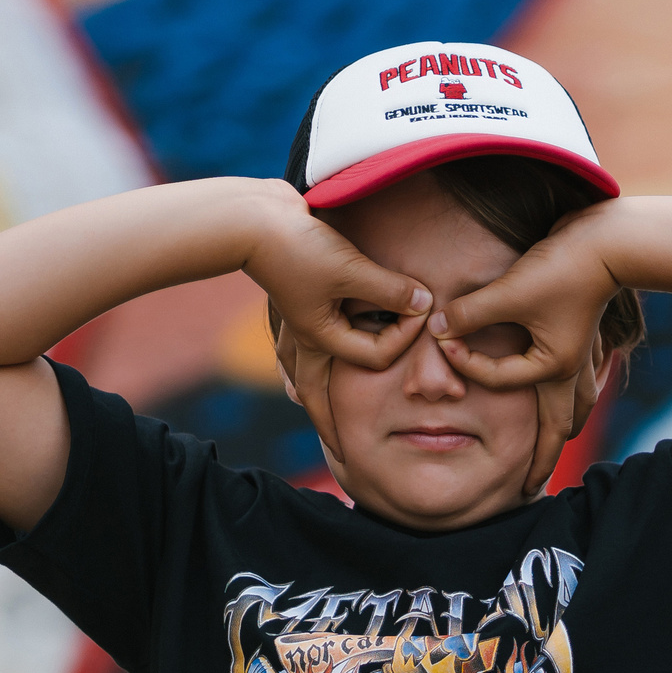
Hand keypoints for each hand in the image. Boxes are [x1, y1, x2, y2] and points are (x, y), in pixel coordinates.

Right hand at [247, 183, 430, 465]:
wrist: (247, 216)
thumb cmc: (297, 245)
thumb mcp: (352, 269)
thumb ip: (392, 290)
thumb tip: (425, 303)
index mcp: (320, 339)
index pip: (377, 354)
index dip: (405, 334)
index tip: (422, 306)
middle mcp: (302, 340)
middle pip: (316, 396)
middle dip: (330, 426)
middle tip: (341, 456)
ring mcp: (289, 324)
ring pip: (297, 371)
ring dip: (309, 395)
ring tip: (315, 417)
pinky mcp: (284, 304)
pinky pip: (288, 346)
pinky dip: (292, 365)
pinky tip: (291, 377)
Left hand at [430, 203, 619, 491]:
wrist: (609, 243)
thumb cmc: (561, 269)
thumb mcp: (509, 292)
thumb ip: (469, 313)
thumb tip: (435, 326)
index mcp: (553, 368)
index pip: (499, 379)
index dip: (465, 362)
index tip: (441, 338)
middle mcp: (571, 370)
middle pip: (559, 428)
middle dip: (544, 459)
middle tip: (530, 488)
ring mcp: (583, 356)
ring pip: (576, 406)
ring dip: (563, 429)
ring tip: (554, 447)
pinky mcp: (586, 337)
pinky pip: (581, 381)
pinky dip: (574, 396)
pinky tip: (566, 394)